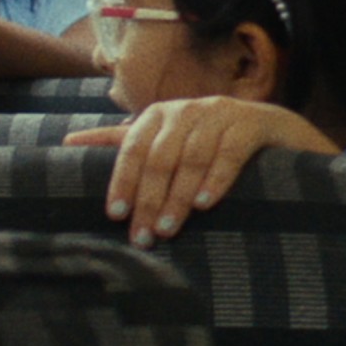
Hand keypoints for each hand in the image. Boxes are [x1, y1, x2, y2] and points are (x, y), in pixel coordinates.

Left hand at [65, 96, 335, 246]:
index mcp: (161, 114)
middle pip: (161, 156)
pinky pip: (230, 152)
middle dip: (150, 199)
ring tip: (170, 229)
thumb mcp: (169, 138)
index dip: (123, 180)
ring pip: (192, 157)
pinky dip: (216, 178)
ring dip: (179, 196)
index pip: (133, 147)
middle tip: (144, 236)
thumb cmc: (213, 140)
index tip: (116, 215)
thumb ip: (124, 141)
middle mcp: (188, 109)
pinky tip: (206, 203)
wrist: (277, 129)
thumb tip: (68, 142)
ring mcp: (222, 113)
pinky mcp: (253, 123)